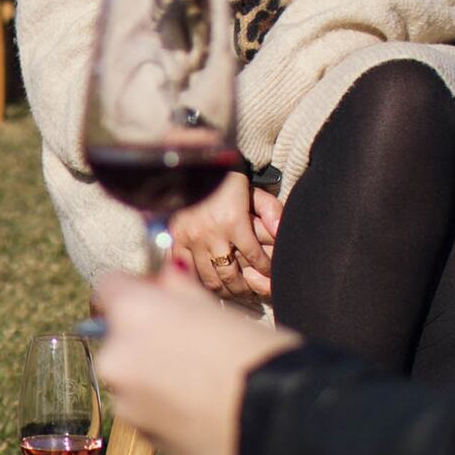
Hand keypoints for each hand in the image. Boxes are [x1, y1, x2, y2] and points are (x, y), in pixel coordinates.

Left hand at [89, 264, 296, 454]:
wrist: (281, 425)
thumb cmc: (258, 357)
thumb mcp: (220, 310)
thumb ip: (179, 290)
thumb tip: (165, 278)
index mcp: (135, 314)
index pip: (110, 286)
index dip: (137, 289)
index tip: (160, 298)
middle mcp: (118, 358)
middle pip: (119, 338)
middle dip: (147, 338)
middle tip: (192, 344)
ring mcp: (127, 404)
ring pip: (132, 379)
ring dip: (155, 377)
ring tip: (204, 384)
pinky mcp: (143, 439)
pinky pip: (147, 413)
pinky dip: (166, 409)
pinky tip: (204, 410)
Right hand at [168, 171, 273, 301]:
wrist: (189, 164)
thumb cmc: (223, 176)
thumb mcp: (251, 188)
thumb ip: (270, 209)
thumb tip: (280, 232)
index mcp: (233, 222)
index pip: (255, 257)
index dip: (266, 270)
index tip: (272, 276)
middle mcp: (211, 235)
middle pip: (230, 275)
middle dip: (244, 287)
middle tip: (251, 291)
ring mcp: (189, 239)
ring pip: (207, 278)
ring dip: (221, 288)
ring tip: (231, 290)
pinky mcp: (173, 239)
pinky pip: (184, 270)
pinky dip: (195, 280)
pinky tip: (205, 283)